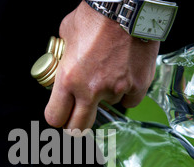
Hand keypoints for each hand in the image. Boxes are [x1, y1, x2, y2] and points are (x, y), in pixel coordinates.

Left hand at [45, 1, 159, 132]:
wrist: (128, 5)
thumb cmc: (95, 16)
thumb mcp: (66, 36)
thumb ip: (63, 59)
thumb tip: (62, 66)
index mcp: (69, 79)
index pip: (55, 117)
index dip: (56, 117)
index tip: (60, 113)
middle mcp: (91, 90)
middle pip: (79, 128)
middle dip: (76, 124)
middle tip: (78, 113)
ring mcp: (116, 90)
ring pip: (108, 107)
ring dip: (105, 96)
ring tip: (108, 71)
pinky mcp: (138, 86)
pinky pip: (129, 100)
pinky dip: (126, 92)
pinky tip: (124, 75)